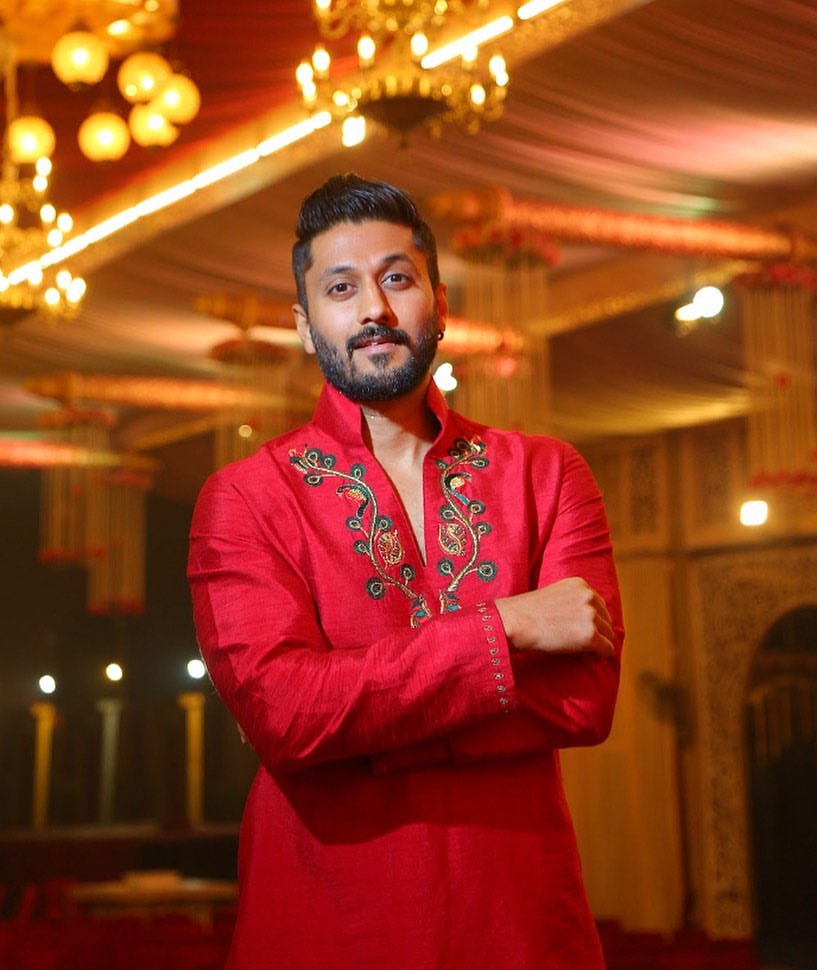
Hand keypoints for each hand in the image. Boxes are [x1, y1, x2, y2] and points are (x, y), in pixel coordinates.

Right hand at [495, 577, 614, 657]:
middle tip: (575, 643)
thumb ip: (574, 602)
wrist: (514, 622)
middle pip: (606, 620)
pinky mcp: (590, 635)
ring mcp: (591, 615)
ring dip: (596, 645)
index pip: (599, 606)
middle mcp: (589, 596)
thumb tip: (587, 621)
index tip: (575, 631)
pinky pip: (606, 650)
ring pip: (608, 635)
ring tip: (576, 650)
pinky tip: (581, 656)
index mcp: (581, 584)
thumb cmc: (527, 613)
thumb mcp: (555, 596)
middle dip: (595, 633)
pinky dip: (596, 656)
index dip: (590, 622)